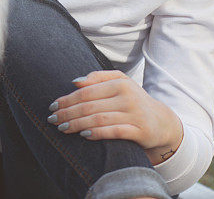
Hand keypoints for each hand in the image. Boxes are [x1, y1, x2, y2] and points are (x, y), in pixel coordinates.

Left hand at [48, 70, 183, 164]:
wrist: (161, 122)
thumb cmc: (133, 100)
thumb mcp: (119, 83)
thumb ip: (97, 78)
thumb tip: (75, 82)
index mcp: (119, 83)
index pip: (86, 91)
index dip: (67, 99)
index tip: (52, 107)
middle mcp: (127, 97)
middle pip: (90, 105)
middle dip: (67, 113)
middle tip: (52, 119)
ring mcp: (134, 114)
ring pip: (99, 119)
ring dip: (77, 124)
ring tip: (62, 128)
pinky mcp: (140, 131)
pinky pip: (115, 132)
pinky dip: (97, 133)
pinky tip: (84, 135)